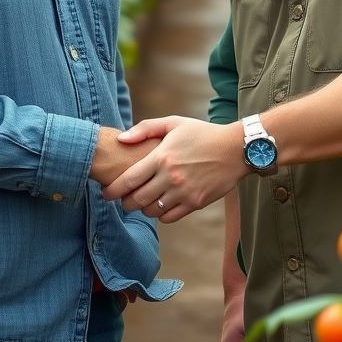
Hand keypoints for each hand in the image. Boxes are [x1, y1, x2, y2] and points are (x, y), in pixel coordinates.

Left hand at [101, 116, 246, 221]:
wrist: (234, 149)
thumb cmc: (202, 133)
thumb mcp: (173, 123)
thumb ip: (144, 129)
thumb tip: (121, 139)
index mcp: (162, 156)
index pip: (128, 180)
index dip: (113, 190)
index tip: (106, 192)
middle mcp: (170, 176)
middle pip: (136, 200)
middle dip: (124, 202)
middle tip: (122, 200)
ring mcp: (183, 192)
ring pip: (151, 211)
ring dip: (142, 209)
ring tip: (142, 201)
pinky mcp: (195, 203)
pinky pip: (169, 217)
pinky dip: (160, 215)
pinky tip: (160, 205)